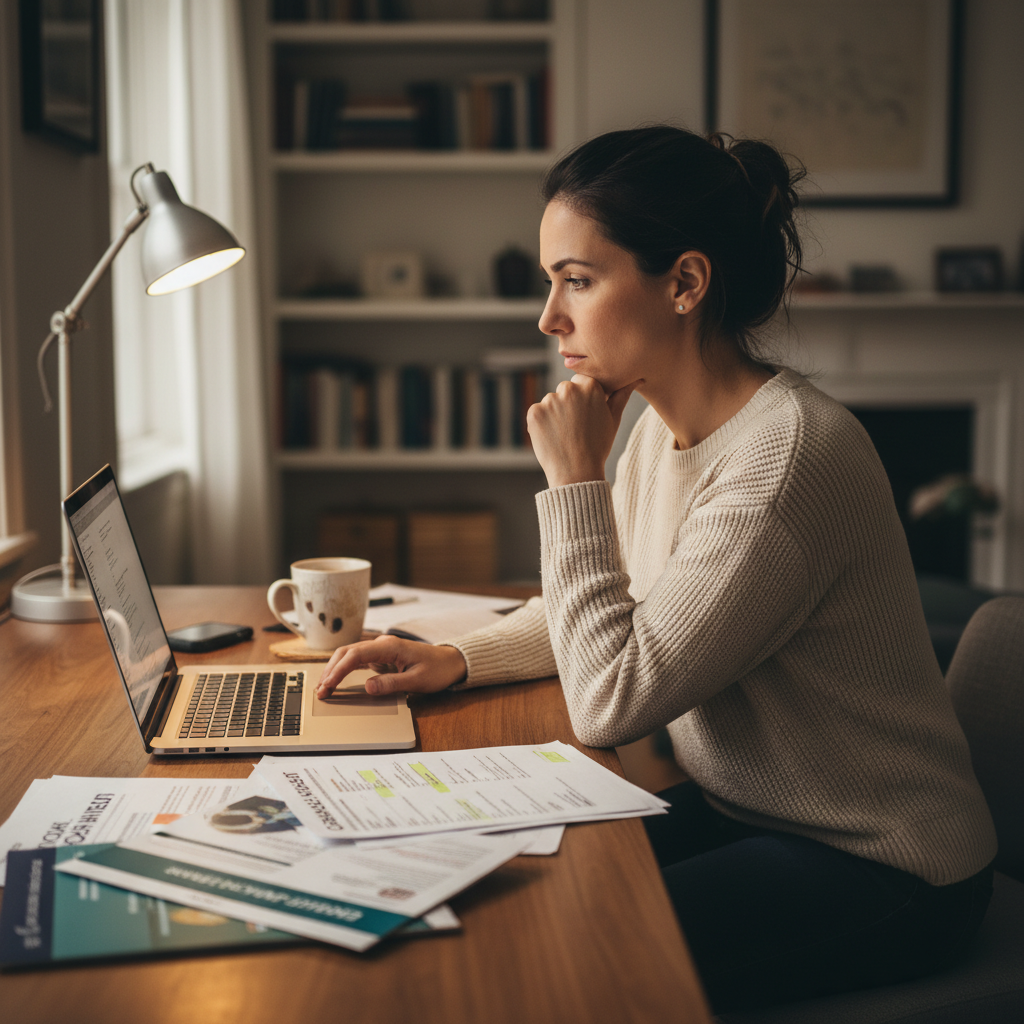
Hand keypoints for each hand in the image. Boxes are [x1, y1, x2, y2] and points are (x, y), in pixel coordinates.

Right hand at [316, 636, 467, 697]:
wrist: (451, 662)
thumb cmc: (437, 670)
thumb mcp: (417, 681)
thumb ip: (392, 683)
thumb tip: (367, 687)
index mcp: (390, 646)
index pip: (355, 655)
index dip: (339, 670)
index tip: (328, 686)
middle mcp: (382, 644)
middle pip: (347, 652)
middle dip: (331, 670)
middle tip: (320, 691)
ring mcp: (381, 649)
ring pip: (350, 655)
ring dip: (335, 670)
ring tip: (323, 688)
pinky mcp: (382, 657)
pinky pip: (358, 661)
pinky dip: (344, 671)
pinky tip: (336, 681)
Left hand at [527, 374, 638, 488]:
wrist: (577, 472)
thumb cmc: (598, 446)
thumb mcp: (613, 419)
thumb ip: (621, 395)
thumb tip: (636, 379)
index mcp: (590, 386)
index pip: (582, 381)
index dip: (584, 398)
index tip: (586, 415)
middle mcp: (568, 389)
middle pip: (565, 390)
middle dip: (569, 404)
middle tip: (576, 427)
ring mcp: (549, 400)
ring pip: (551, 401)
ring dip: (555, 413)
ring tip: (565, 434)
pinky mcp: (534, 413)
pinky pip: (537, 413)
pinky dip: (542, 423)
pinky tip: (553, 437)